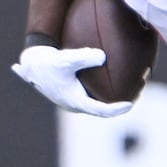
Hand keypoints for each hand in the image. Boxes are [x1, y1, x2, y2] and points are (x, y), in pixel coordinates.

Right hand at [10, 45, 131, 117]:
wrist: (31, 64)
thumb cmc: (47, 62)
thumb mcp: (66, 59)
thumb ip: (83, 57)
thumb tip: (103, 56)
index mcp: (75, 101)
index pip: (101, 110)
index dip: (117, 109)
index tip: (131, 104)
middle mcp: (75, 104)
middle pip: (101, 109)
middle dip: (118, 105)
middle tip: (136, 96)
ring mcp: (73, 100)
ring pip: (96, 103)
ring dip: (111, 99)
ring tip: (129, 90)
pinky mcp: (71, 93)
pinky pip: (91, 95)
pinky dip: (103, 92)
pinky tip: (115, 82)